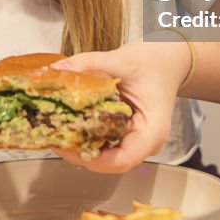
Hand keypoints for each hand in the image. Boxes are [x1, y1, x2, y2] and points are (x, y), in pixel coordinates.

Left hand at [49, 40, 189, 172]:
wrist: (166, 59)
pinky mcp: (126, 134)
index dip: (90, 158)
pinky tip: (68, 122)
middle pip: (109, 161)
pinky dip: (85, 134)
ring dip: (79, 144)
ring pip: (104, 154)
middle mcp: (145, 142)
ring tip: (56, 128)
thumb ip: (89, 63)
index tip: (65, 145)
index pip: (121, 160)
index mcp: (152, 131)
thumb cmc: (153, 61)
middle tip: (52, 134)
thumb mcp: (121, 59)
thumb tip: (58, 68)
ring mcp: (135, 140)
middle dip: (78, 151)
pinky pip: (104, 142)